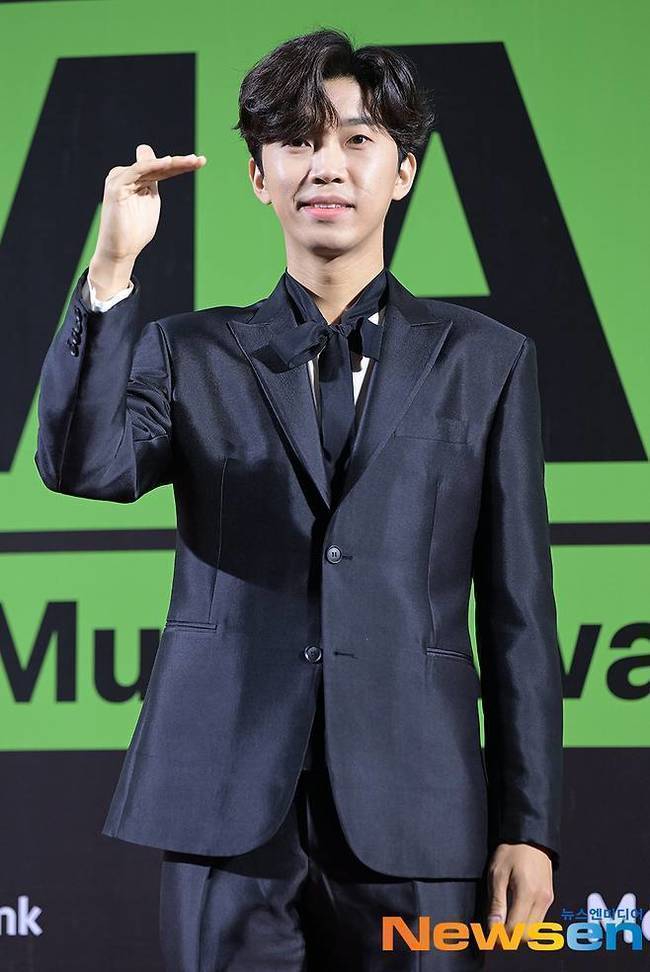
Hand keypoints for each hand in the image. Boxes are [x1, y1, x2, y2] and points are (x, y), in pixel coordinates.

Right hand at [89, 144, 206, 295]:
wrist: (120, 251)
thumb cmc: (135, 231)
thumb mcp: (150, 202)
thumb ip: (153, 183)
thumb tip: (159, 164)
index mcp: (136, 178)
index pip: (163, 169)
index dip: (181, 165)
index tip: (202, 162)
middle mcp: (127, 174)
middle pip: (159, 166)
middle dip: (181, 162)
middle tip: (201, 160)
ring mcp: (120, 179)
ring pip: (150, 166)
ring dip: (172, 163)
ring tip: (191, 160)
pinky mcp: (116, 187)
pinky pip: (137, 171)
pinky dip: (152, 165)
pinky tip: (168, 162)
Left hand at [485, 842, 553, 945]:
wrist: (530, 837)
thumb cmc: (512, 850)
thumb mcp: (497, 874)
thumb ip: (496, 903)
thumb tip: (493, 926)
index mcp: (528, 894)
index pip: (516, 930)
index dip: (502, 937)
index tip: (491, 937)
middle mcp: (541, 899)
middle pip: (528, 935)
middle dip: (511, 939)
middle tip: (496, 934)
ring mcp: (547, 899)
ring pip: (535, 930)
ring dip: (520, 933)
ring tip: (504, 925)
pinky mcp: (549, 897)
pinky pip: (539, 919)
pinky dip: (527, 923)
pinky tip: (515, 916)